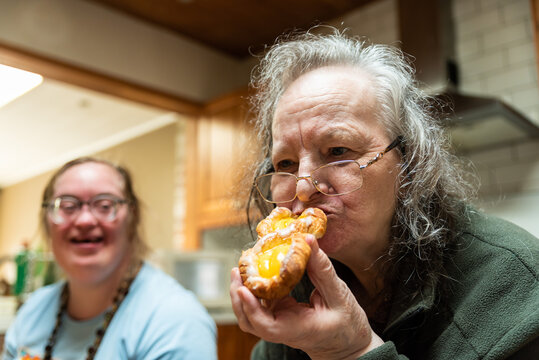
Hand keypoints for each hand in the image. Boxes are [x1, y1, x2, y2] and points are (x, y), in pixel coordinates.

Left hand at [230, 235, 383, 359]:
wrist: (348, 345)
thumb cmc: (347, 324)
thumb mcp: (340, 295)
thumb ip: (322, 269)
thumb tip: (307, 240)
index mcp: (296, 329)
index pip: (265, 325)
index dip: (251, 308)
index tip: (244, 289)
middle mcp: (282, 329)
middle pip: (249, 319)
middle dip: (238, 296)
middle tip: (237, 270)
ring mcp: (278, 322)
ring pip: (250, 313)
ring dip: (242, 292)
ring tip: (240, 269)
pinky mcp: (279, 314)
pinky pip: (260, 304)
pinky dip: (254, 289)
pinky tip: (256, 271)